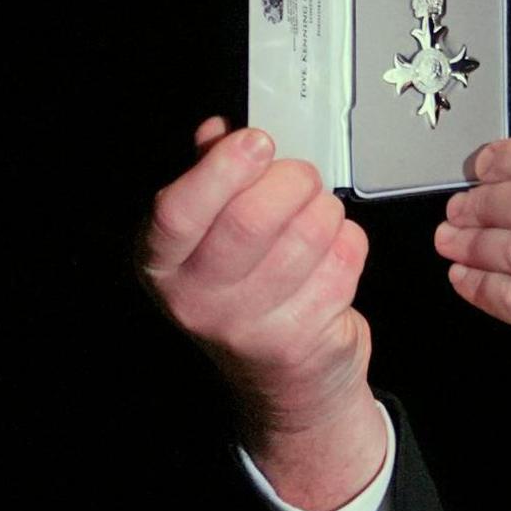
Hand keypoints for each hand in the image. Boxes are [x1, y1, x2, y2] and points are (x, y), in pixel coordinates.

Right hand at [143, 117, 383, 510]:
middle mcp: (197, 300)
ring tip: (316, 214)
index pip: (177, 212)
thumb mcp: (208, 235)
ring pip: (308, 233)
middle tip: (299, 176)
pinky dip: (348, 240)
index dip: (222, 168)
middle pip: (251, 218)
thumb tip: (216, 130)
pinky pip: (344, 258)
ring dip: (325, 208)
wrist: (283, 380)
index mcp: (162, 263)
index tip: (256, 140)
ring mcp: (250, 326)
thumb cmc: (244, 288)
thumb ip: (209, 175)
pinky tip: (332, 252)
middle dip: (291, 180)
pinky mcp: (303, 337)